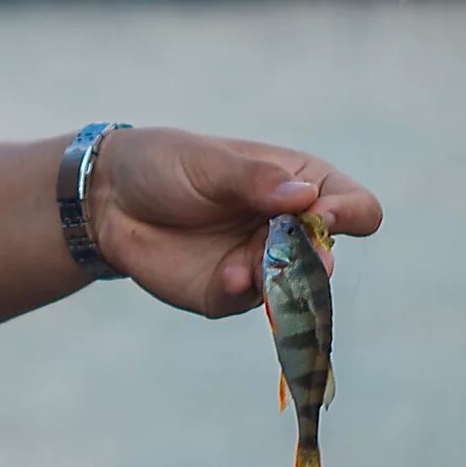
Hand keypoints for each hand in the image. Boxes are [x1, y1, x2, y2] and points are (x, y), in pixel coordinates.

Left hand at [84, 127, 381, 318]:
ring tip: (251, 267)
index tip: (320, 214)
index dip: (347, 215)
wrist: (109, 198)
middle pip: (330, 256)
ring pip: (295, 290)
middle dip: (318, 261)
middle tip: (306, 258)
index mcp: (301, 185)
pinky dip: (243, 293)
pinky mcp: (228, 292)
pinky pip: (249, 304)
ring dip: (280, 282)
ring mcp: (262, 265)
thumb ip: (255, 180)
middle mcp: (290, 230)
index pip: (356, 207)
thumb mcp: (210, 162)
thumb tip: (307, 198)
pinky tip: (228, 278)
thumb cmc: (166, 165)